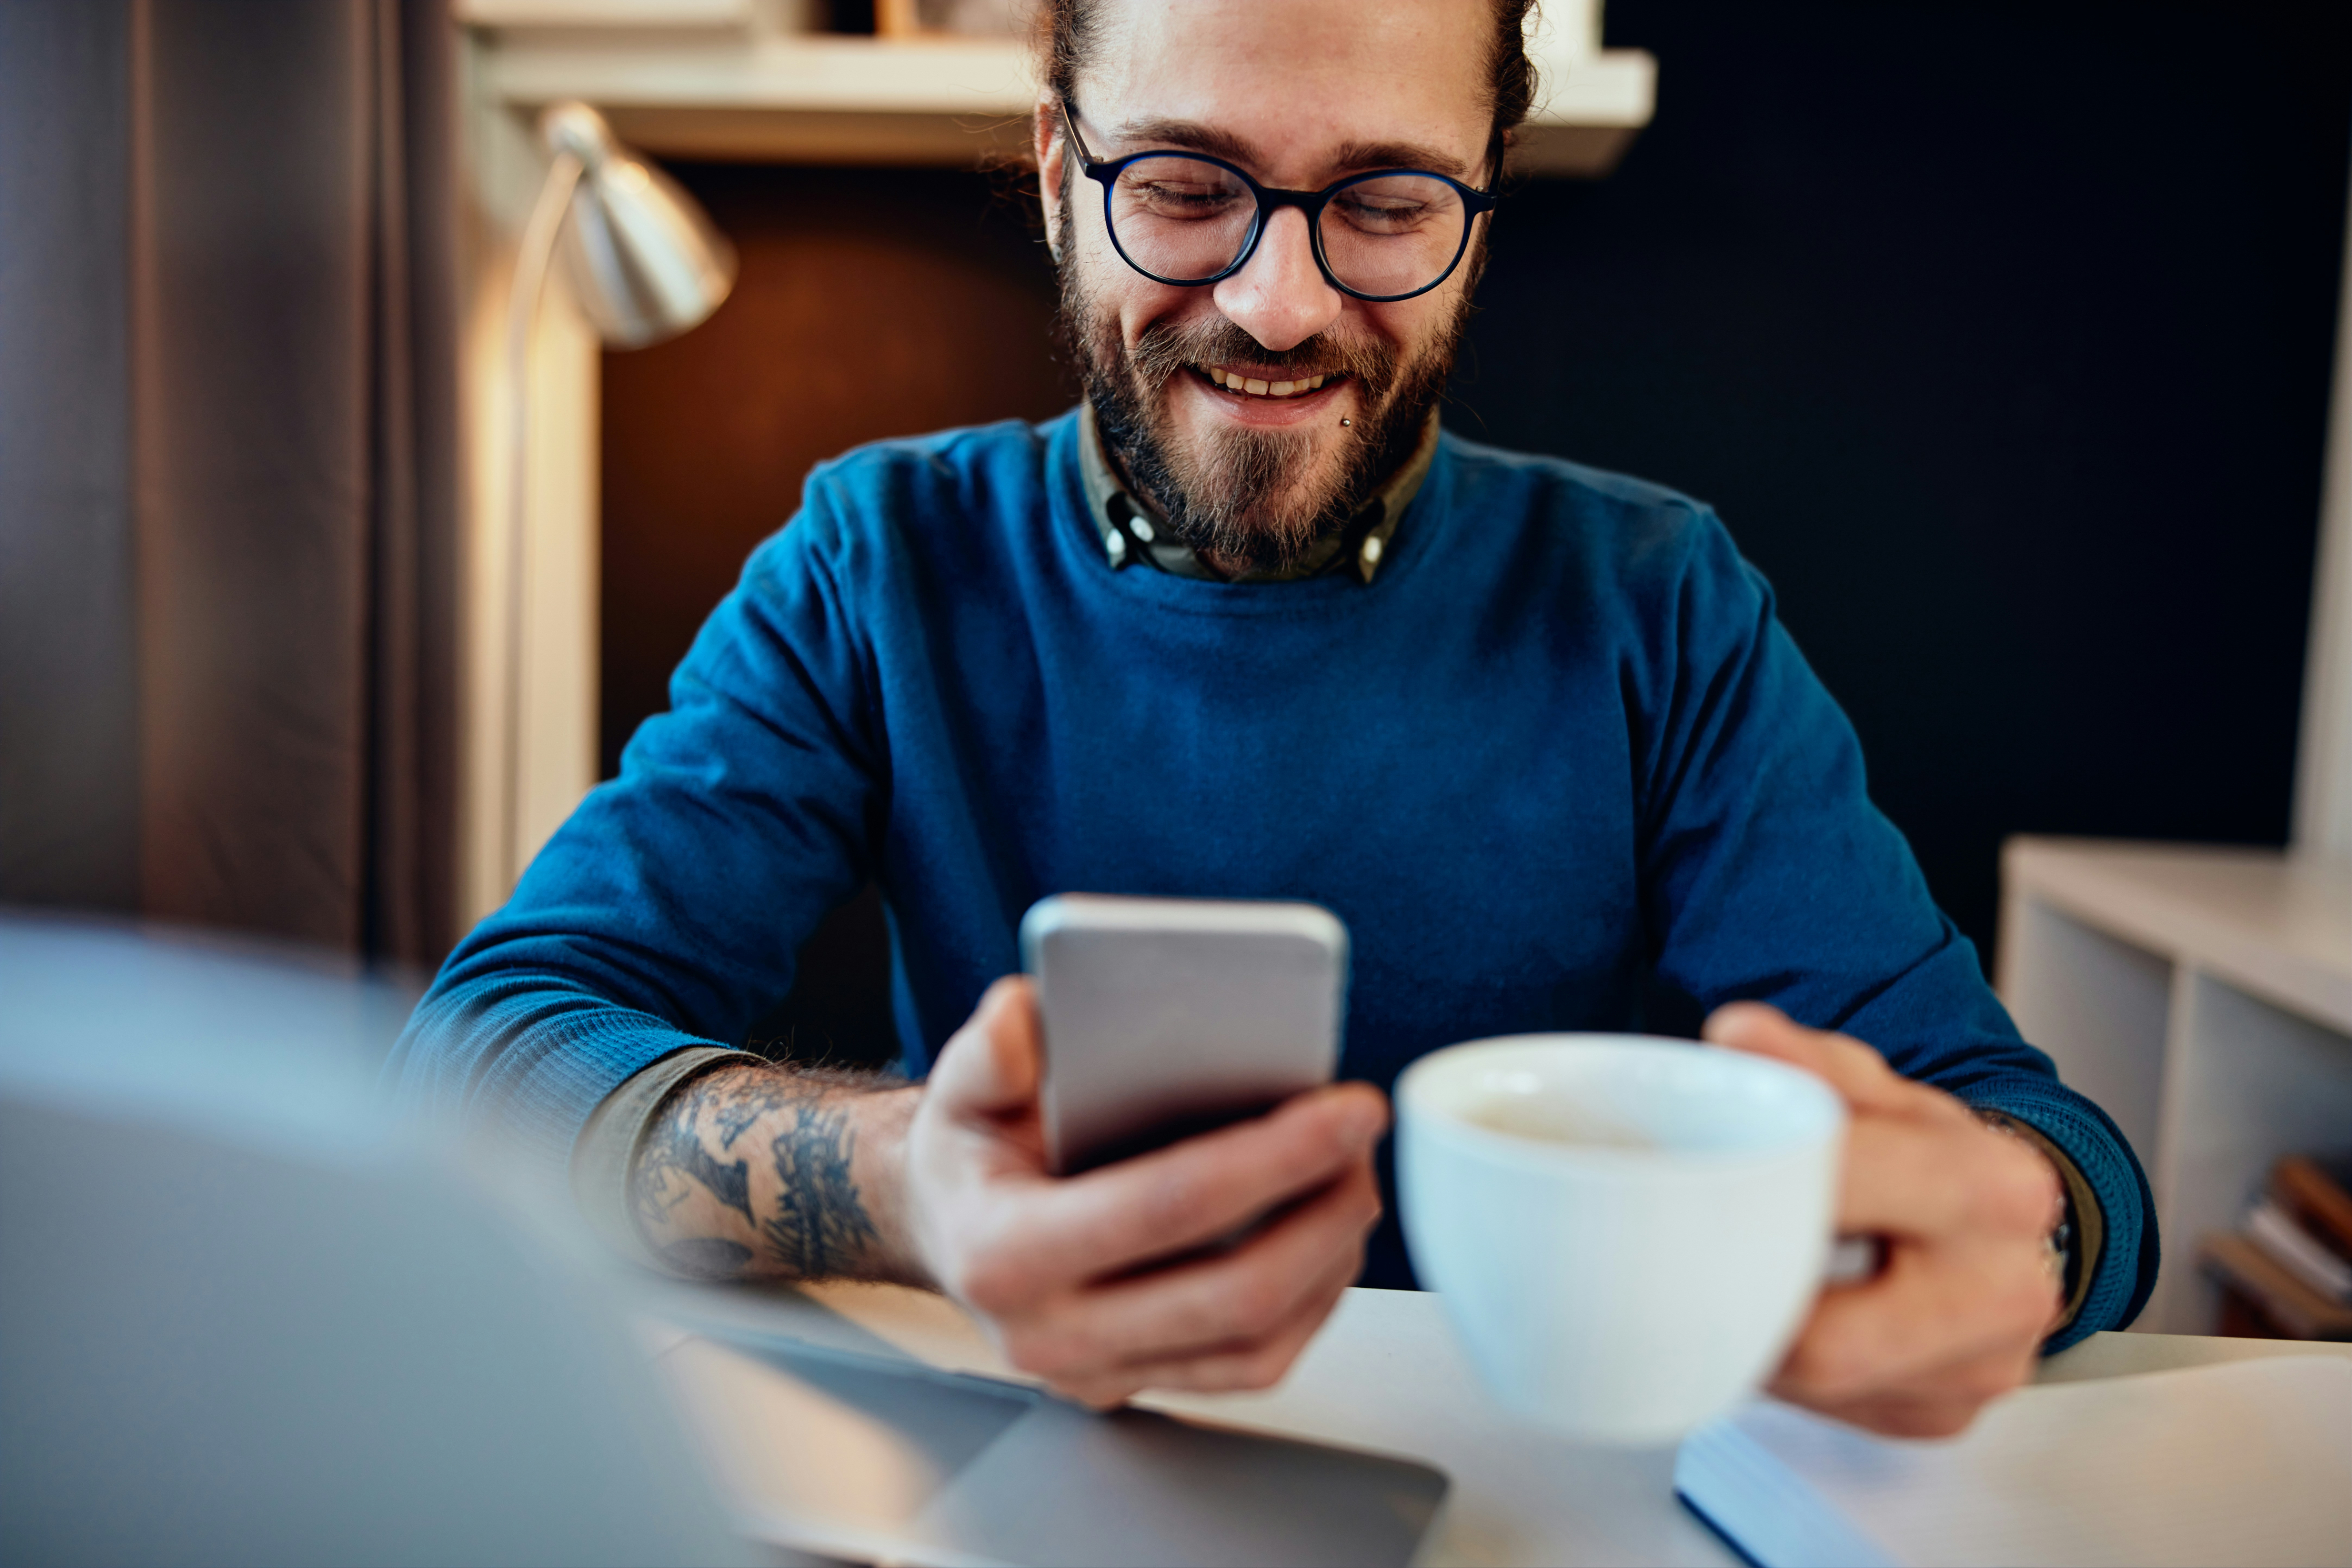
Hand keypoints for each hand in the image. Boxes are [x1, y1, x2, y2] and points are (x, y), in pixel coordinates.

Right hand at [901, 977, 1388, 1406]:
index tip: (1344, 1109)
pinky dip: (1308, 1306)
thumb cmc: (970, 1152)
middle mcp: (1051, 1333)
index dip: (1272, 1157)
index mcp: (1007, 1253)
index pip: (1167, 1207)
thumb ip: (991, 1053)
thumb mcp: (963, 1088)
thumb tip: (1027, 1020)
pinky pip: (1247, 1366)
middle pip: (1232, 1292)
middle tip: (1366, 1144)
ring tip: (1356, 1181)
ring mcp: (1098, 1375)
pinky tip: (1328, 1239)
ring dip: (1328, 1263)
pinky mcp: (1137, 1387)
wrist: (946, 1228)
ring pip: (1254, 1344)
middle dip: (1324, 1214)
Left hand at [1703, 1003, 2065, 1436]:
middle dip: (1746, 1301)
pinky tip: (1783, 1321)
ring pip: (1820, 1385)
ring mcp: (1981, 1369)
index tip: (1684, 1194)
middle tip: (1684, 1265)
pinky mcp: (1946, 1416)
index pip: (1846, 1193)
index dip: (1752, 1193)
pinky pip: (1838, 1411)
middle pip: (1826, 1336)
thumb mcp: (1871, 1087)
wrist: (2000, 1223)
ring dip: (1760, 1341)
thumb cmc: (1922, 1152)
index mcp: (1992, 1188)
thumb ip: (1804, 1061)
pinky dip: (1793, 1375)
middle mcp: (2005, 1291)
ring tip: (1728, 1286)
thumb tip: (1736, 1037)